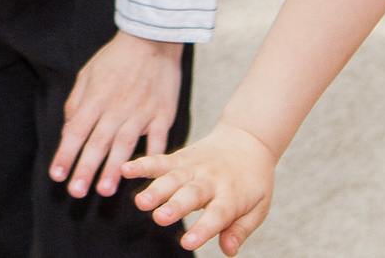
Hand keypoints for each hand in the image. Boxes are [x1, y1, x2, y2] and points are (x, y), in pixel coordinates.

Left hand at [51, 31, 183, 200]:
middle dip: (86, 168)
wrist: (152, 39)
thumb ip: (76, 103)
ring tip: (104, 190)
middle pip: (98, 142)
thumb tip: (68, 131)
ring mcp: (141, 111)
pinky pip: (157, 139)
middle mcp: (116, 107)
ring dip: (114, 168)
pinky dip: (151, 157)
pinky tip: (145, 173)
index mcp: (96, 98)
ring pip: (125, 144)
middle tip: (76, 192)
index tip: (57, 176)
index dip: (66, 154)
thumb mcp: (87, 74)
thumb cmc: (116, 58)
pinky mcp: (162, 113)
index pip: (76, 130)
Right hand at [122, 123, 276, 254]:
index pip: (217, 215)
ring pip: (173, 178)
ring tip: (140, 203)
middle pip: (191, 194)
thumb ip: (241, 229)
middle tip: (160, 218)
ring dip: (155, 190)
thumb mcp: (259, 206)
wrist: (249, 138)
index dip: (203, 229)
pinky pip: (160, 161)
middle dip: (175, 206)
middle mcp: (210, 180)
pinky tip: (126, 170)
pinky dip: (143, 165)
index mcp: (232, 195)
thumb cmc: (252, 181)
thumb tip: (228, 250)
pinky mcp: (180, 157)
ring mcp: (194, 167)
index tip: (187, 243)